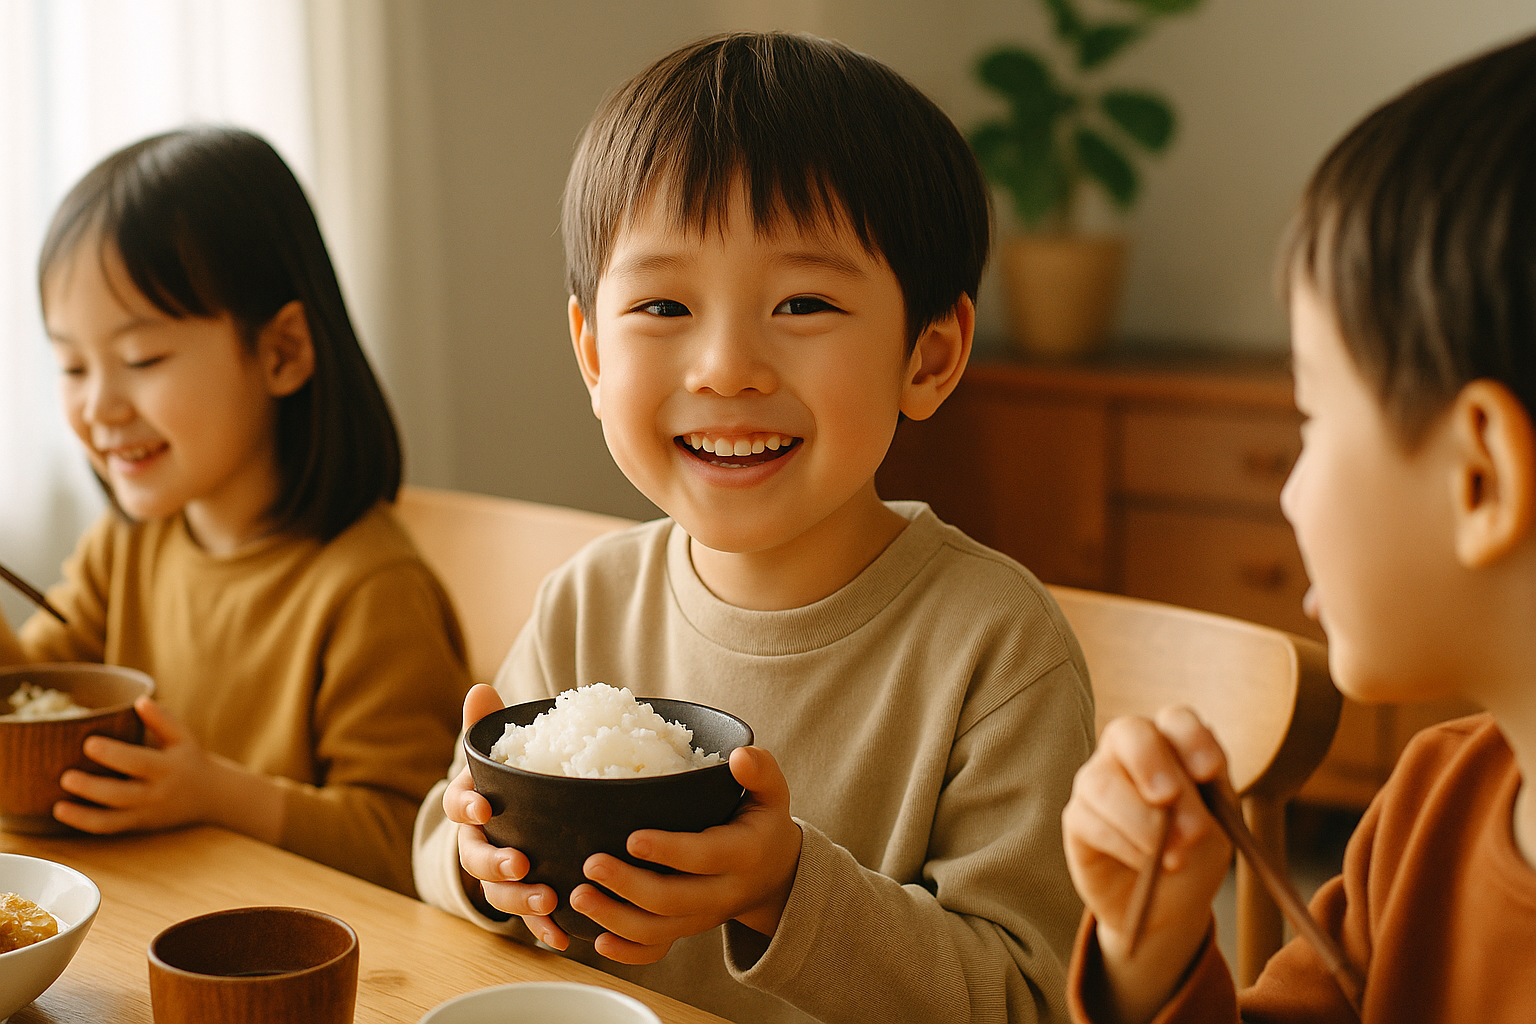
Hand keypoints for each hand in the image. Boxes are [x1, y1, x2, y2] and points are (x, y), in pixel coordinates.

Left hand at [55, 696, 217, 832]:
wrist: (212, 796)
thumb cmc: (190, 760)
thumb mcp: (184, 737)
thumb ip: (163, 719)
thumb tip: (140, 700)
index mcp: (169, 767)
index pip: (140, 762)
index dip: (114, 755)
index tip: (89, 743)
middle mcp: (158, 792)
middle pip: (123, 795)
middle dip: (94, 788)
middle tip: (66, 777)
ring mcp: (147, 812)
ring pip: (113, 819)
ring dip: (83, 815)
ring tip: (58, 806)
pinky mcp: (138, 824)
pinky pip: (110, 828)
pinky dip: (85, 823)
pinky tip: (63, 812)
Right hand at [444, 685, 566, 947]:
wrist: (517, 817)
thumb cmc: (508, 782)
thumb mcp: (500, 752)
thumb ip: (489, 726)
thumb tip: (481, 689)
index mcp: (473, 805)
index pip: (459, 805)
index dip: (468, 806)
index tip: (484, 807)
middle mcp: (480, 842)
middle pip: (476, 858)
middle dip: (496, 864)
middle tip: (521, 864)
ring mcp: (500, 873)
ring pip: (499, 893)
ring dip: (521, 900)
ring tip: (548, 900)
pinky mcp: (524, 895)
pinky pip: (528, 917)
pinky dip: (542, 928)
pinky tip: (562, 936)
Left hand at [571, 745, 801, 965]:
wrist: (774, 876)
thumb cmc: (763, 825)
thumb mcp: (773, 795)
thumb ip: (761, 771)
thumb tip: (740, 755)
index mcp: (743, 855)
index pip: (705, 857)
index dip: (669, 851)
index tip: (632, 839)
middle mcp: (722, 893)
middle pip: (673, 900)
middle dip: (629, 886)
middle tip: (591, 865)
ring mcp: (702, 918)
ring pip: (658, 931)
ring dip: (615, 919)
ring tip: (579, 896)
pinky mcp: (686, 930)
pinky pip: (656, 951)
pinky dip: (626, 952)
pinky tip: (597, 941)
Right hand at [1060, 706, 1233, 1023]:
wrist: (1171, 899)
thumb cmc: (1196, 849)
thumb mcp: (1217, 825)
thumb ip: (1200, 806)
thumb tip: (1170, 809)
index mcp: (1173, 743)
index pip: (1176, 720)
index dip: (1192, 739)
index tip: (1210, 772)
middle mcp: (1129, 752)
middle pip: (1129, 732)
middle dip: (1152, 766)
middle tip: (1170, 802)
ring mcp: (1097, 780)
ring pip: (1103, 782)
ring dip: (1141, 822)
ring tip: (1174, 858)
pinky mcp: (1077, 818)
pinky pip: (1091, 822)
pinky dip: (1125, 846)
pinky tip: (1147, 865)